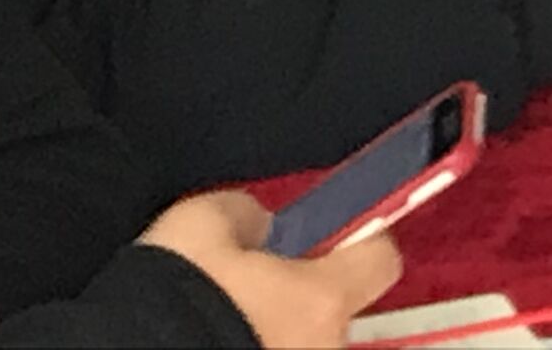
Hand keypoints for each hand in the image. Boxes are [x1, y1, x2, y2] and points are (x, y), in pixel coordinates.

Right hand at [137, 190, 398, 348]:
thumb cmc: (172, 296)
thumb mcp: (198, 225)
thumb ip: (245, 214)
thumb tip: (262, 225)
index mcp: (322, 301)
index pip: (380, 261)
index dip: (354, 244)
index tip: (318, 240)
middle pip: (332, 315)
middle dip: (300, 304)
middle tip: (246, 295)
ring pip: (299, 348)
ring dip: (271, 338)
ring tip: (217, 331)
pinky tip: (207, 346)